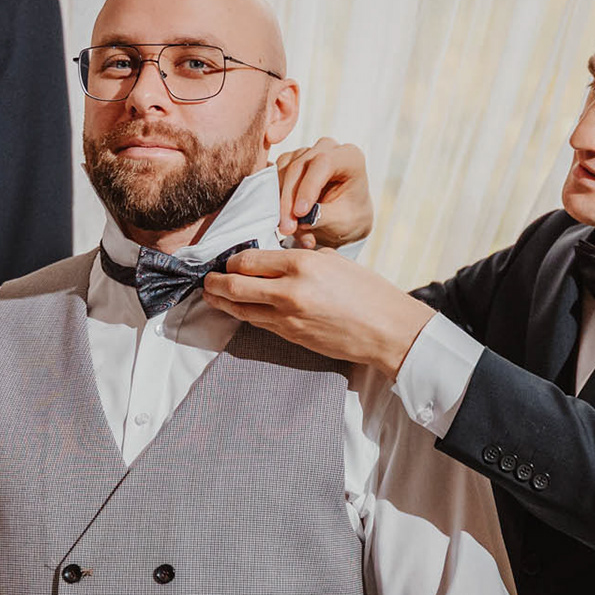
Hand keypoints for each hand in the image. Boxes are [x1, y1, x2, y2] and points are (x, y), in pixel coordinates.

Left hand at [202, 247, 434, 376]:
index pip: (248, 259)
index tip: (228, 261)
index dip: (231, 260)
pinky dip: (243, 314)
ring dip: (221, 301)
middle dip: (215, 282)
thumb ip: (300, 258)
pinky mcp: (290, 336)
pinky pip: (257, 322)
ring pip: (240, 308)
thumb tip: (276, 258)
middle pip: (234, 285)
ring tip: (211, 295)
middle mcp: (289, 290)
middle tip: (207, 279)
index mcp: (301, 264)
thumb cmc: (367, 291)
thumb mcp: (333, 261)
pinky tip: (237, 309)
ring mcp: (287, 317)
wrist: (386, 330)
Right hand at [276, 138, 373, 248]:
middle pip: (298, 167)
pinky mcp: (289, 162)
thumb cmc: (351, 216)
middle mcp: (327, 149)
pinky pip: (274, 177)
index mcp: (350, 157)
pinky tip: (283, 218)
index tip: (300, 213)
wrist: (343, 218)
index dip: (308, 187)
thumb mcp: (344, 222)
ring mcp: (306, 153)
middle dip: (289, 200)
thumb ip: (324, 217)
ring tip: (288, 229)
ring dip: (280, 202)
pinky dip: (276, 200)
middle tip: (287, 228)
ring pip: (283, 172)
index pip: (324, 163)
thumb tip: (303, 219)